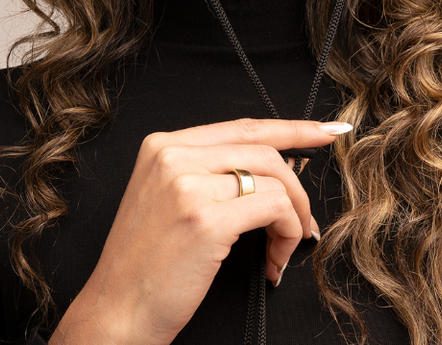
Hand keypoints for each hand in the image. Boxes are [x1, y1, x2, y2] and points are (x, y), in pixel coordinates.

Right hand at [49, 117, 351, 344]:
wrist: (116, 314)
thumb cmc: (146, 266)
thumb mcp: (168, 199)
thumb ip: (211, 172)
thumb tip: (277, 166)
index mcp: (163, 145)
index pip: (242, 127)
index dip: (291, 129)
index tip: (325, 132)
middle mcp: (172, 156)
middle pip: (263, 150)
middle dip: (297, 185)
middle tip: (305, 219)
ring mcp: (187, 185)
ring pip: (274, 178)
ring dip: (293, 216)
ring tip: (285, 247)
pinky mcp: (205, 219)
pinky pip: (274, 208)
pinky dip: (287, 233)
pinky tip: (275, 259)